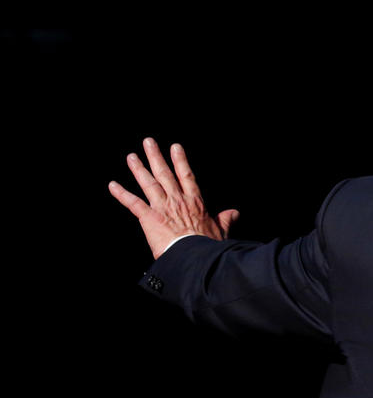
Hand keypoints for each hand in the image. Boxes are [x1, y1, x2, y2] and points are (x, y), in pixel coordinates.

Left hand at [109, 137, 239, 258]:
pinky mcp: (149, 217)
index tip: (175, 147)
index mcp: (195, 202)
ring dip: (139, 169)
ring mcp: (162, 207)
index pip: (186, 176)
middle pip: (165, 174)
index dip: (180, 160)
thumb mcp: (221, 231)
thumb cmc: (208, 246)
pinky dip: (121, 194)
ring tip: (131, 156)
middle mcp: (177, 200)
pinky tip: (112, 185)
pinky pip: (133, 203)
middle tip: (148, 142)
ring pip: (148, 183)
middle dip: (156, 157)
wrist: (195, 256)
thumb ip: (226, 219)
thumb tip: (234, 213)